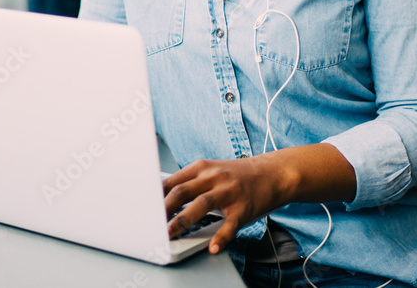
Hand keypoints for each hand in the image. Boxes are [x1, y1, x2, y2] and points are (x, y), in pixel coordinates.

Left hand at [162, 156, 292, 254]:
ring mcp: (229, 192)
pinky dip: (221, 237)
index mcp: (203, 168)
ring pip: (202, 205)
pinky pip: (230, 225)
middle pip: (182, 191)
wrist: (273, 173)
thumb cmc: (238, 175)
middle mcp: (214, 177)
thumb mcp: (213, 170)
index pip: (173, 181)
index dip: (156, 196)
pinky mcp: (243, 208)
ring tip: (170, 233)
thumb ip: (191, 181)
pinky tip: (213, 247)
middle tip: (150, 223)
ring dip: (183, 220)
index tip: (143, 208)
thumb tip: (163, 196)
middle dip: (164, 208)